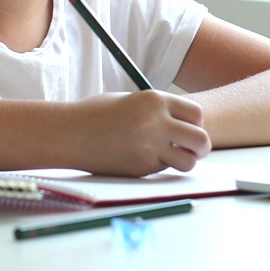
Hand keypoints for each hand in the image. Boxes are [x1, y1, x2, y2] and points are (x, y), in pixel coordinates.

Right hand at [67, 91, 210, 176]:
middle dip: (200, 147)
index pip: (196, 114)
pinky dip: (160, 167)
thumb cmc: (95, 115)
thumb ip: (156, 110)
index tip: (189, 129)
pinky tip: (142, 158)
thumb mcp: (129, 100)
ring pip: (188, 161)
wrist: (68, 133)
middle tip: (192, 150)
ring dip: (184, 161)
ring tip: (170, 158)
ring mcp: (149, 146)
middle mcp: (156, 122)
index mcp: (154, 100)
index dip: (196, 124)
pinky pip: (164, 169)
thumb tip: (181, 124)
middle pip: (200, 139)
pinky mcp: (141, 167)